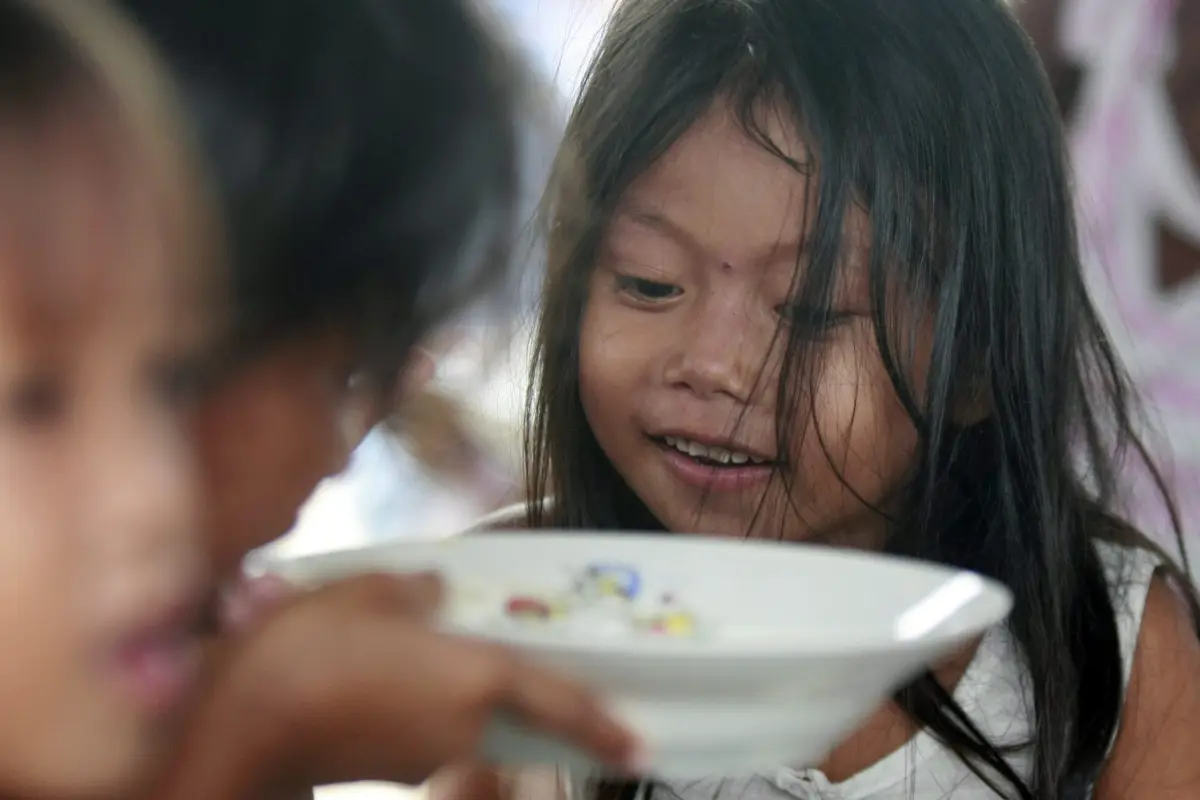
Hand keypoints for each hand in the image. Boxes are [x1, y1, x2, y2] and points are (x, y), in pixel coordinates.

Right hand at [161, 573, 638, 797]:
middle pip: (513, 716)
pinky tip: (390, 676)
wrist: (236, 731)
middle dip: (531, 705)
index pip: (559, 702)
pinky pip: (424, 733)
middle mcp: (461, 727)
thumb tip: (435, 588)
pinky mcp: (383, 770)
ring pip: (466, 724)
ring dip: (464, 700)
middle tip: (540, 680)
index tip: (636, 746)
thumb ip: (414, 589)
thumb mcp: (365, 592)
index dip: (602, 724)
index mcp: (475, 679)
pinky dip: (423, 709)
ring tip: (433, 658)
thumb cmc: (308, 650)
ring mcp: (421, 756)